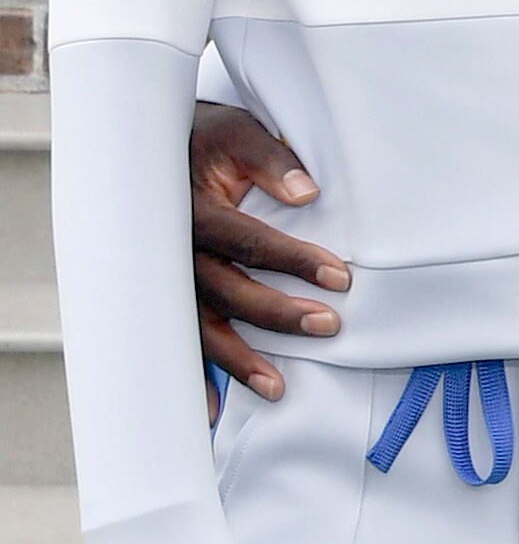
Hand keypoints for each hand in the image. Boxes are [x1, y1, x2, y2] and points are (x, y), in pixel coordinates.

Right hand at [187, 102, 350, 400]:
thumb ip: (272, 160)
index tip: (339, 278)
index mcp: (191, 208)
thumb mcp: (238, 132)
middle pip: (226, 290)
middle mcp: (172, 249)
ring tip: (276, 389)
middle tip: (329, 326)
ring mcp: (163, 277)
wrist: (154, 147)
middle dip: (276, 314)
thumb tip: (308, 192)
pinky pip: (175, 340)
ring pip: (199, 325)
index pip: (248, 240)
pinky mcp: (164, 294)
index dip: (293, 260)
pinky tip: (210, 412)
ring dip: (236, 360)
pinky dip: (190, 377)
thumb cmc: (206, 140)